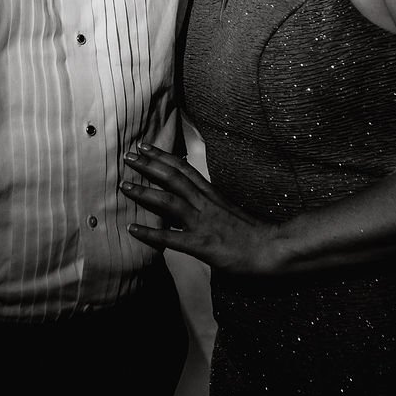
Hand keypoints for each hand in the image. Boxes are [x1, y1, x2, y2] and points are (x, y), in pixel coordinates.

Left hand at [121, 145, 272, 273]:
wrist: (271, 248)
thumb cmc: (251, 232)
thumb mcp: (228, 209)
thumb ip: (209, 203)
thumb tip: (193, 198)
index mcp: (211, 194)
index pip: (184, 168)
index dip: (162, 157)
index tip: (145, 147)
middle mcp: (205, 203)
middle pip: (173, 178)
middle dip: (149, 166)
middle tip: (128, 156)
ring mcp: (202, 223)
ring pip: (169, 202)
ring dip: (144, 193)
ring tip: (124, 186)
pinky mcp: (202, 244)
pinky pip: (171, 238)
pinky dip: (150, 233)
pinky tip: (133, 230)